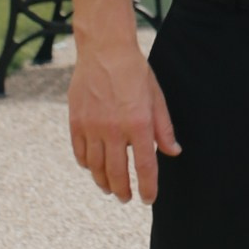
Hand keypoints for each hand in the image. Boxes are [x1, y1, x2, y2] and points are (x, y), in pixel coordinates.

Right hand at [66, 0, 179, 204]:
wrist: (104, 49)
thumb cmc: (134, 71)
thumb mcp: (156, 97)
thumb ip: (164, 128)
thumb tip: (172, 152)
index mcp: (139, 124)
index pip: (145, 167)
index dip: (148, 188)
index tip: (148, 199)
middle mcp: (114, 129)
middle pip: (117, 173)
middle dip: (124, 191)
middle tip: (127, 198)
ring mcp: (92, 126)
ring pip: (96, 168)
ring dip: (104, 183)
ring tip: (110, 189)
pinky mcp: (76, 121)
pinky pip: (80, 153)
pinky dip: (87, 165)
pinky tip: (93, 168)